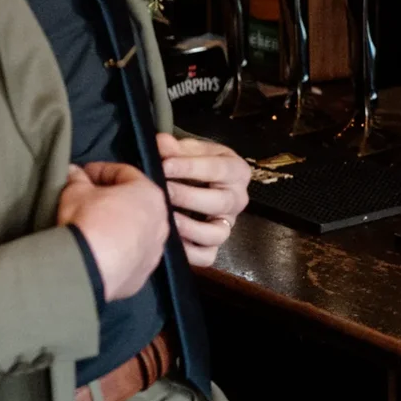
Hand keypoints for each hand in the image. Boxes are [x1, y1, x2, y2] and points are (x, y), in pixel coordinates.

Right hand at [59, 162, 169, 299]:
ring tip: (93, 228)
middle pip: (135, 203)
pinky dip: (118, 252)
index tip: (84, 174)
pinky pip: (131, 257)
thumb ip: (77, 179)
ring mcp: (155, 250)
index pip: (125, 173)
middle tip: (88, 200)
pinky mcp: (143, 273)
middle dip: (112, 199)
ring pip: (136, 232)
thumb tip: (74, 173)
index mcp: (149, 194)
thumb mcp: (76, 192)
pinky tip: (99, 253)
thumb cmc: (89, 220)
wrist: (90, 268)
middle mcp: (160, 221)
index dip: (101, 170)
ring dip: (118, 227)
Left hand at [157, 132, 249, 268]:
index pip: (218, 169)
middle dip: (187, 196)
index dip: (190, 167)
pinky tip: (169, 239)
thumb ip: (175, 147)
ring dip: (188, 226)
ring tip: (165, 217)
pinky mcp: (215, 246)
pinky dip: (188, 252)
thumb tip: (162, 144)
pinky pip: (207, 256)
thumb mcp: (189, 150)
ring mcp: (227, 225)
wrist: (197, 183)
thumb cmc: (194, 164)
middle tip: (162, 190)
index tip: (164, 164)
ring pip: (216, 233)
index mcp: (237, 171)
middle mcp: (238, 199)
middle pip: (219, 202)